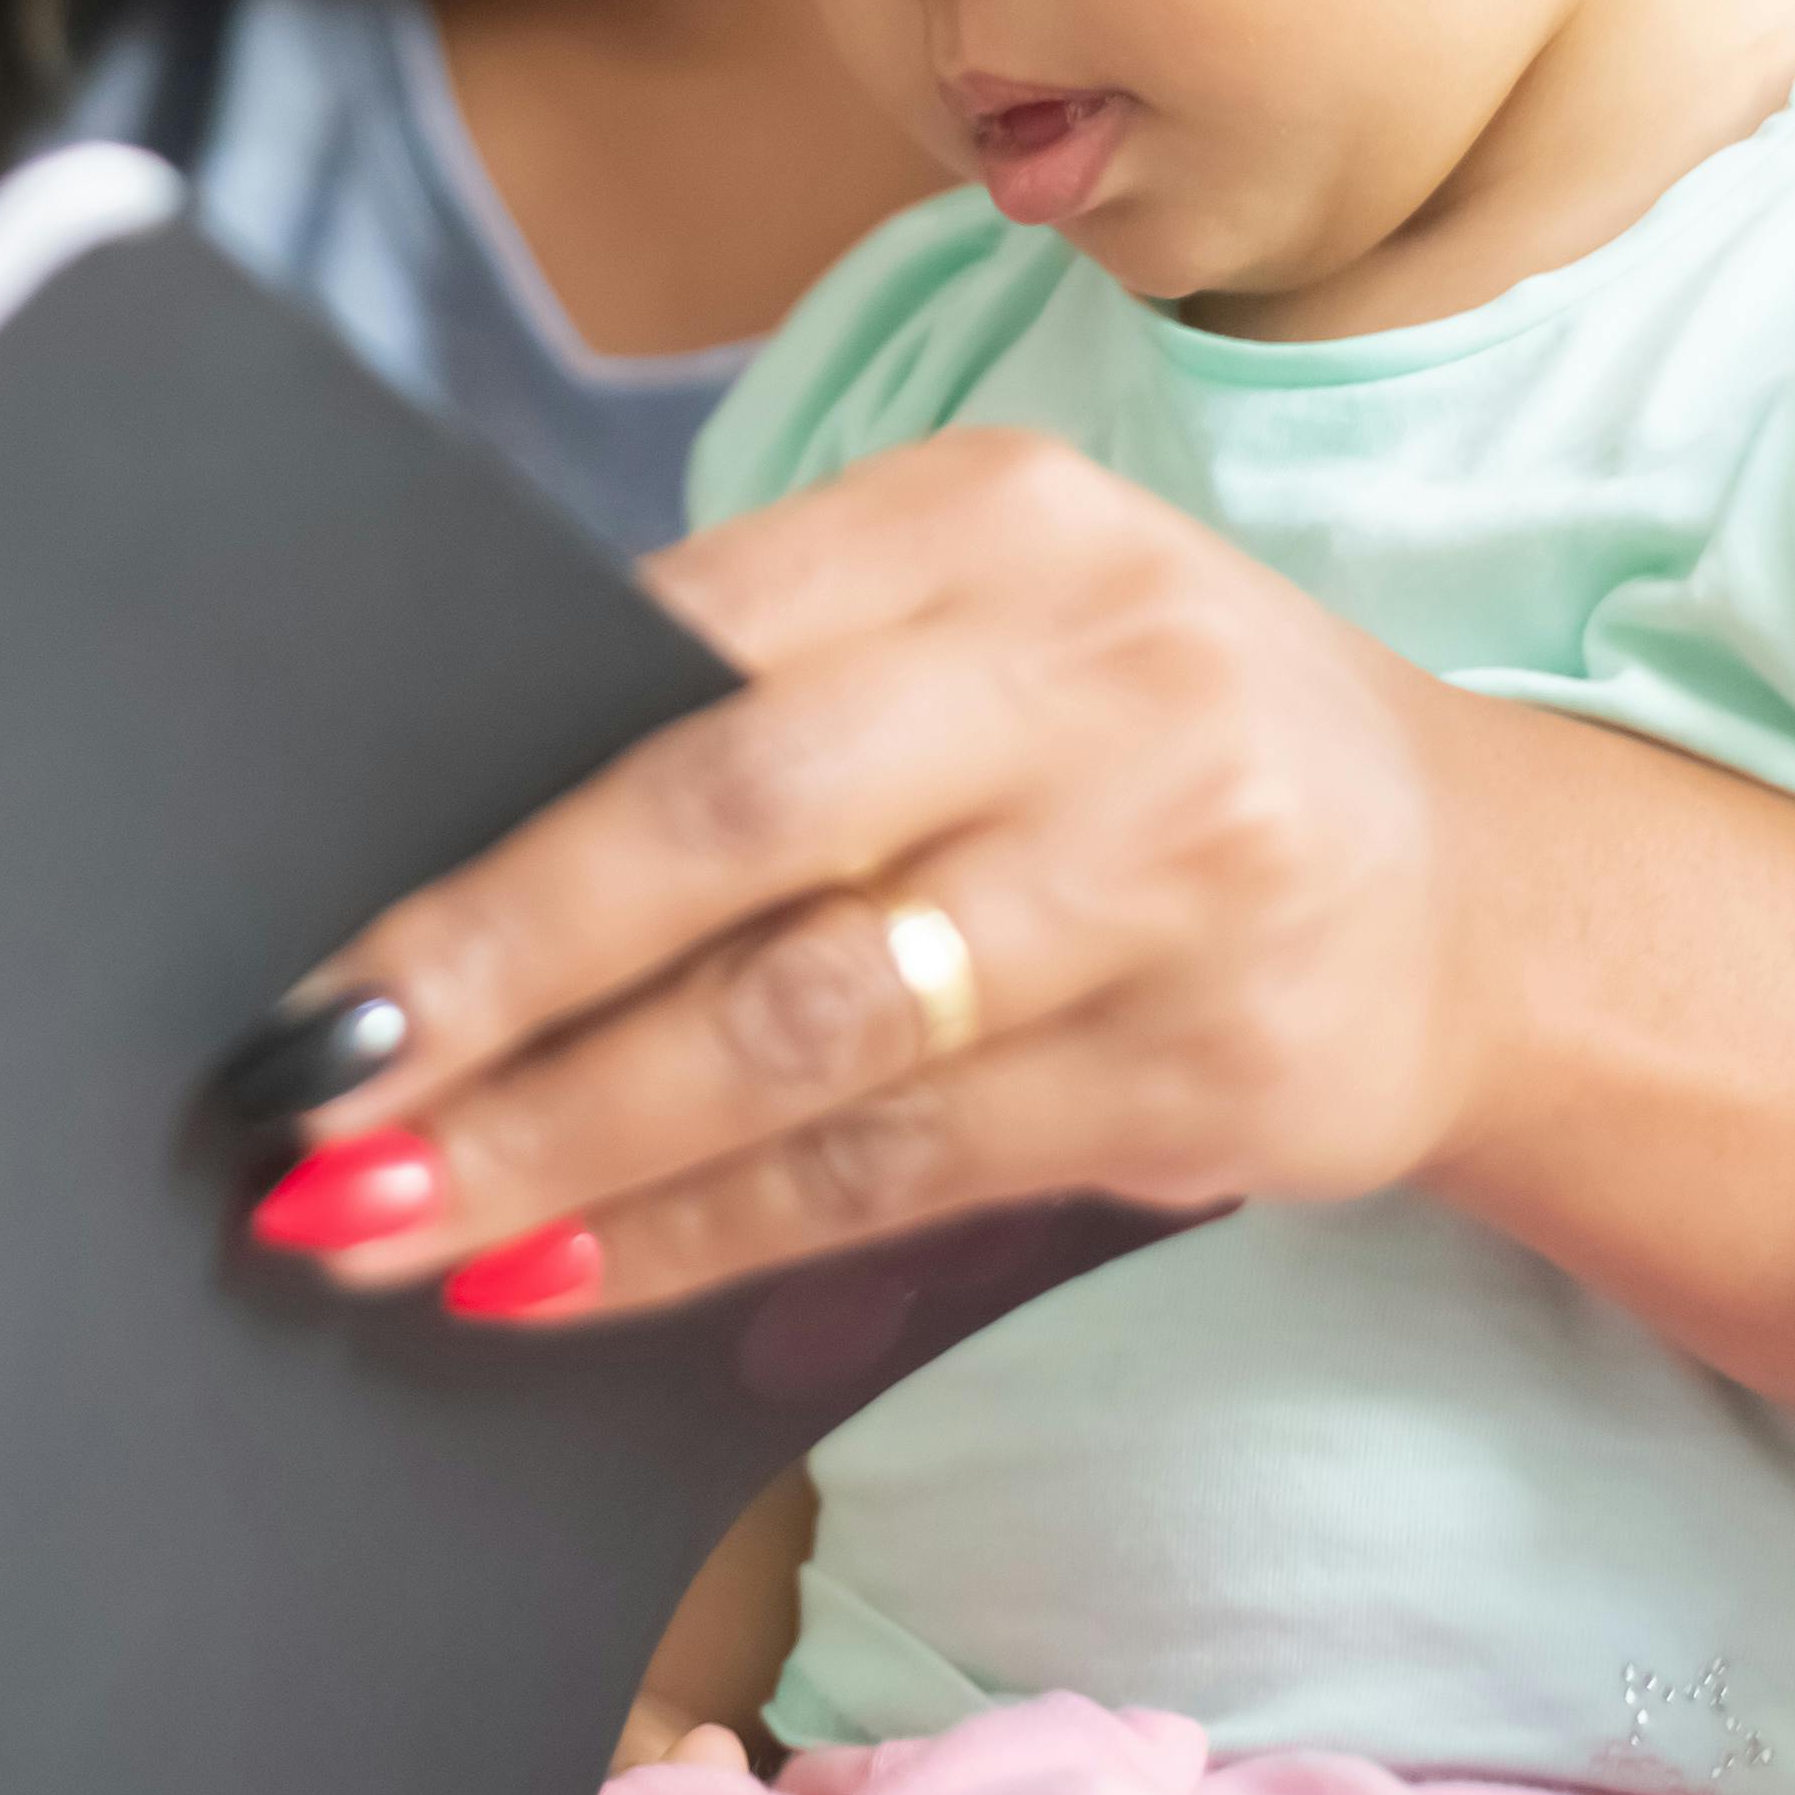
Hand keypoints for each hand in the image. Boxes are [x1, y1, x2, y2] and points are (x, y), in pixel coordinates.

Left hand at [267, 429, 1499, 1317]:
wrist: (1490, 898)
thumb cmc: (1149, 749)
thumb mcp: (993, 628)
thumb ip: (768, 687)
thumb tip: (442, 848)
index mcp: (995, 516)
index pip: (687, 652)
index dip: (482, 812)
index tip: (305, 940)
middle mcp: (1096, 671)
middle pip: (731, 823)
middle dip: (491, 977)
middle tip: (307, 1098)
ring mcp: (1171, 871)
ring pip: (806, 1024)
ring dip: (568, 1141)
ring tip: (385, 1221)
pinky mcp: (1208, 1066)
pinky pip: (893, 1167)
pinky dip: (701, 1233)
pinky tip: (557, 1278)